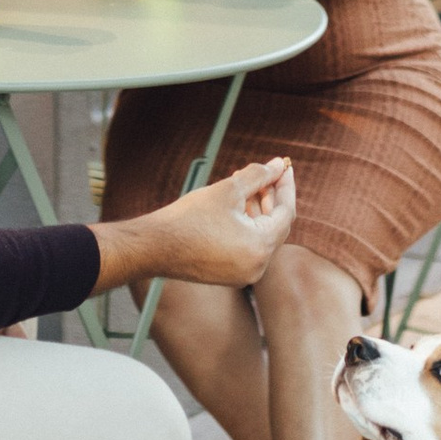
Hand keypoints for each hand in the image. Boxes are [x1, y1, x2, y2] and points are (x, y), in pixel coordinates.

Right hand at [93, 157, 293, 295]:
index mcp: (260, 247)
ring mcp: (244, 274)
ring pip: (261, 236)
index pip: (285, 212)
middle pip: (276, 225)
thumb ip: (258, 175)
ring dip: (258, 210)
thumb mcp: (228, 190)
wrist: (155, 246)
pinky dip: (247, 226)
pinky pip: (248, 247)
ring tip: (247, 185)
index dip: (285, 185)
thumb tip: (279, 164)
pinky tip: (237, 206)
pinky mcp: (230, 275)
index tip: (285, 166)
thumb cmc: (190, 217)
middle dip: (271, 196)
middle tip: (267, 172)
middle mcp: (257, 267)